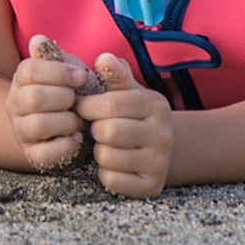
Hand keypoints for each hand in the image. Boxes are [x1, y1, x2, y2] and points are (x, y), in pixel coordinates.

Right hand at [7, 33, 99, 171]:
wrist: (57, 128)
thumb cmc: (64, 95)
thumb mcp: (62, 74)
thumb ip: (54, 56)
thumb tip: (38, 40)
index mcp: (21, 80)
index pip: (30, 70)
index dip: (59, 72)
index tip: (81, 76)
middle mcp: (15, 104)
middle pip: (34, 97)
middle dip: (64, 98)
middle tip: (77, 100)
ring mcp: (21, 130)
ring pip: (38, 124)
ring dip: (66, 121)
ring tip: (77, 121)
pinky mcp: (32, 154)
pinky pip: (44, 154)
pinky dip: (65, 146)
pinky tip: (76, 138)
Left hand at [78, 53, 173, 197]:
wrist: (157, 148)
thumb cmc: (130, 113)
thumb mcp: (124, 89)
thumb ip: (113, 73)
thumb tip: (104, 58)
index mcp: (155, 105)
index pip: (110, 103)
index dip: (87, 105)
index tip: (81, 106)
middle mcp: (164, 134)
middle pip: (108, 131)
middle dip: (93, 129)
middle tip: (95, 128)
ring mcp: (160, 163)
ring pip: (107, 156)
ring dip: (97, 151)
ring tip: (105, 145)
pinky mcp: (152, 186)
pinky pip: (112, 180)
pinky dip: (105, 172)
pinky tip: (113, 164)